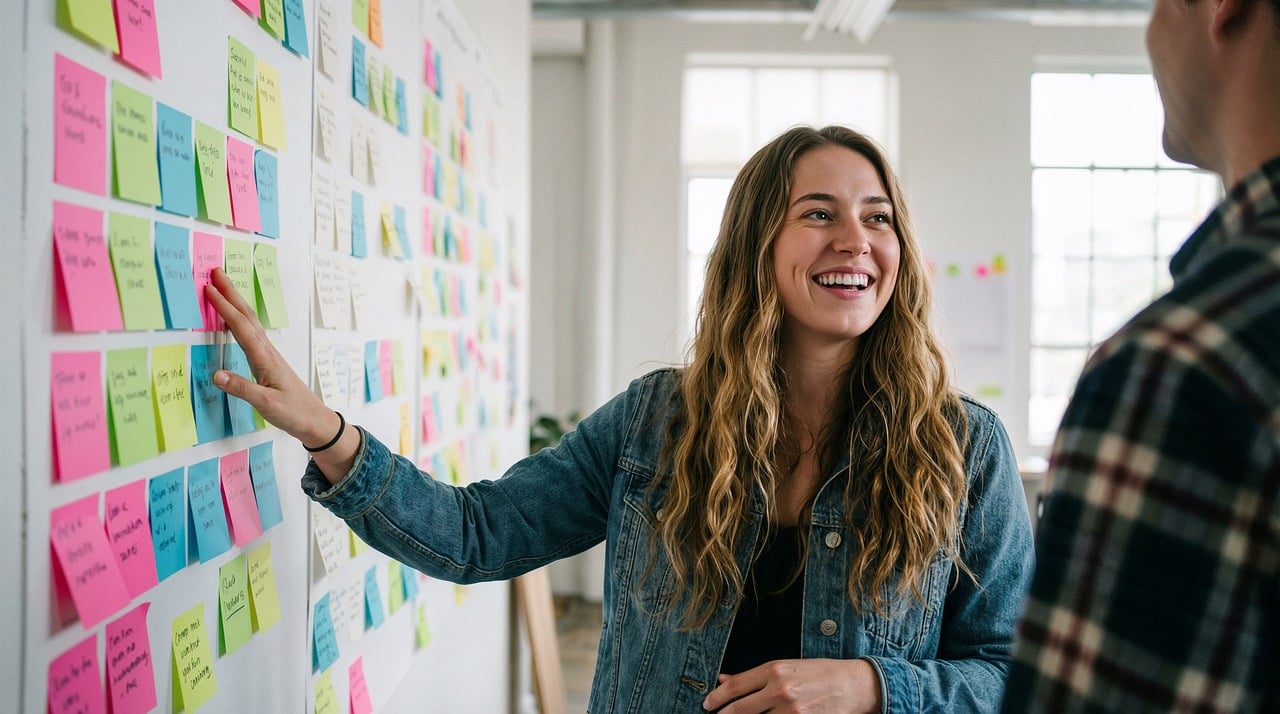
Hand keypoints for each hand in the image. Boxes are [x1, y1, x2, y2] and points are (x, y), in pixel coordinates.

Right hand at [204, 268, 357, 480]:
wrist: (314, 419)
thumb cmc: (292, 412)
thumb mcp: (266, 403)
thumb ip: (242, 389)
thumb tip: (216, 375)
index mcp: (265, 358)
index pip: (241, 327)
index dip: (224, 307)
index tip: (209, 289)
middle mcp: (267, 351)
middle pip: (247, 316)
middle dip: (231, 293)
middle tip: (215, 272)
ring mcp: (269, 354)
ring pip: (250, 322)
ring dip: (235, 303)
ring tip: (222, 287)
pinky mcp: (269, 361)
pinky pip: (251, 333)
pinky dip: (240, 319)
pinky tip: (235, 319)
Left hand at [703, 658, 880, 713]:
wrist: (854, 685)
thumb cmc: (819, 673)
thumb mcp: (786, 667)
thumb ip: (754, 676)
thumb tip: (723, 679)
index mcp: (775, 670)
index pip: (735, 687)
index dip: (717, 698)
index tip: (708, 704)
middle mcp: (781, 690)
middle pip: (740, 710)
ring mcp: (792, 711)